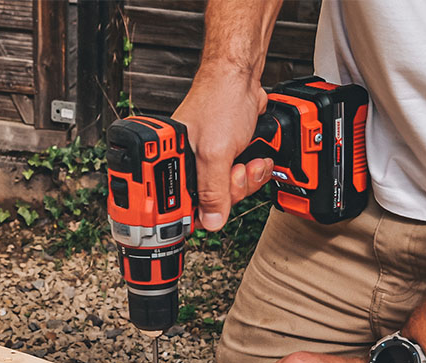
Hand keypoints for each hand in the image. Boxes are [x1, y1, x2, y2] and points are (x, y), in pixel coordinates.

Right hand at [172, 62, 274, 230]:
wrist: (240, 79)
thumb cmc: (220, 100)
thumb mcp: (216, 153)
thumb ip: (213, 191)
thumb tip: (210, 221)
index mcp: (171, 163)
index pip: (179, 206)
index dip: (200, 212)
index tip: (216, 210)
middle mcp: (185, 165)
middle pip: (208, 203)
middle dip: (231, 191)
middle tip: (236, 171)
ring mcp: (205, 162)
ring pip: (226, 193)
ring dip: (245, 182)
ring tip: (248, 162)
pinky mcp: (222, 158)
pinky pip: (236, 180)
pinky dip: (250, 174)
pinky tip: (254, 160)